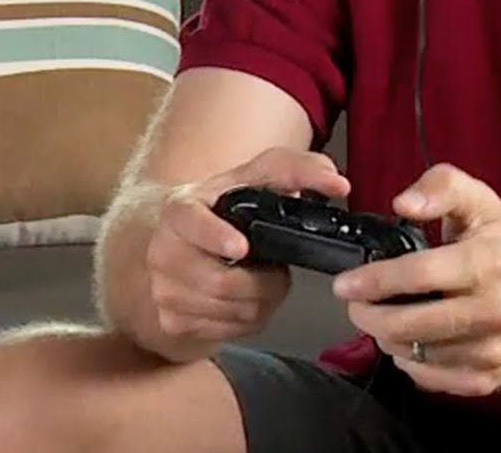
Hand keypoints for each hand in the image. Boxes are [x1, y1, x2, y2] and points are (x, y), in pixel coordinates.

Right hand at [144, 148, 350, 349]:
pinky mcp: (171, 321)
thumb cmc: (223, 208)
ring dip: (262, 301)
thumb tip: (337, 183)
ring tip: (260, 280)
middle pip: (224, 282)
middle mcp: (163, 250)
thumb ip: (299, 170)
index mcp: (179, 209)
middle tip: (277, 269)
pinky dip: (248, 318)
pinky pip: (228, 331)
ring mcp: (164, 289)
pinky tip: (244, 299)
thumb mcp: (255, 178)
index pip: (191, 223)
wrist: (175, 242)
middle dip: (267, 282)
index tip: (241, 247)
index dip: (216, 236)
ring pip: (232, 310)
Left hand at [331, 163, 500, 396]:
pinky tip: (410, 341)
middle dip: (368, 315)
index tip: (345, 284)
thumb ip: (441, 187)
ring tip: (383, 318)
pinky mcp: (488, 380)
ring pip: (415, 354)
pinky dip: (410, 361)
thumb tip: (404, 203)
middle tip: (356, 304)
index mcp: (489, 262)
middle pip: (410, 324)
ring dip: (386, 337)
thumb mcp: (481, 203)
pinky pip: (430, 378)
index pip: (420, 275)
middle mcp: (495, 310)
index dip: (374, 280)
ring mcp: (492, 351)